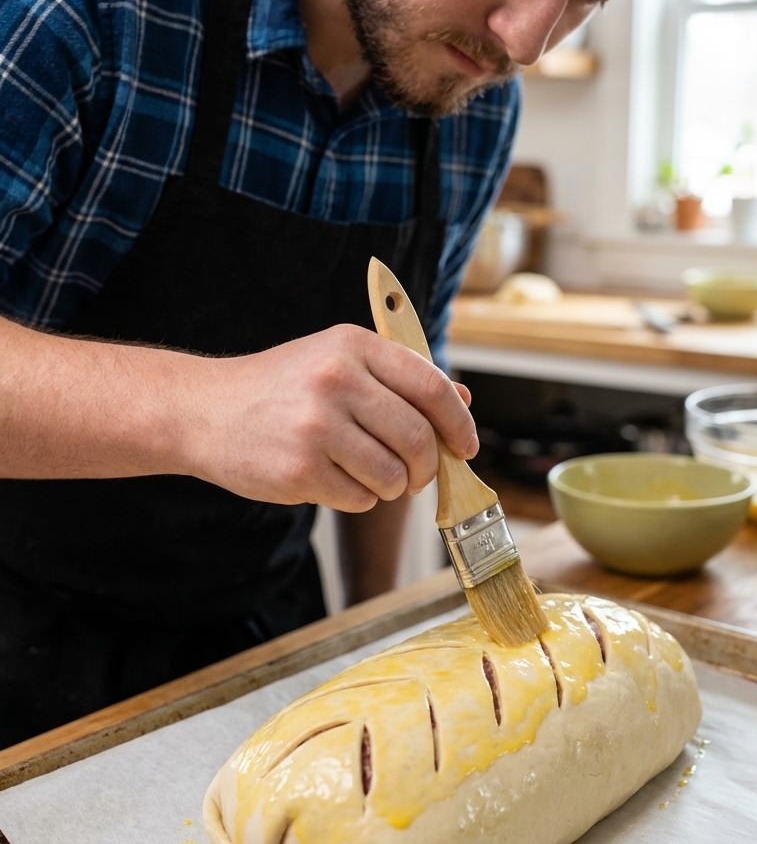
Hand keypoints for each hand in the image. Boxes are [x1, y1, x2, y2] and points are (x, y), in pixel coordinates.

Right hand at [187, 324, 477, 510]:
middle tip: (416, 476)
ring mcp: (316, 425)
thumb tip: (463, 401)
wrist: (203, 410)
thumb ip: (401, 379)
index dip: (459, 423)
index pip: (432, 386)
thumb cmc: (279, 389)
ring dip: (390, 487)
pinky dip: (356, 498)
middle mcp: (336, 379)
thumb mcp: (339, 363)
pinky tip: (331, 479)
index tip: (466, 446)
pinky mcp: (298, 469)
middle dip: (427, 467)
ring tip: (366, 475)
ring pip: (393, 475)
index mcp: (353, 345)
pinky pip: (359, 498)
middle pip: (418, 438)